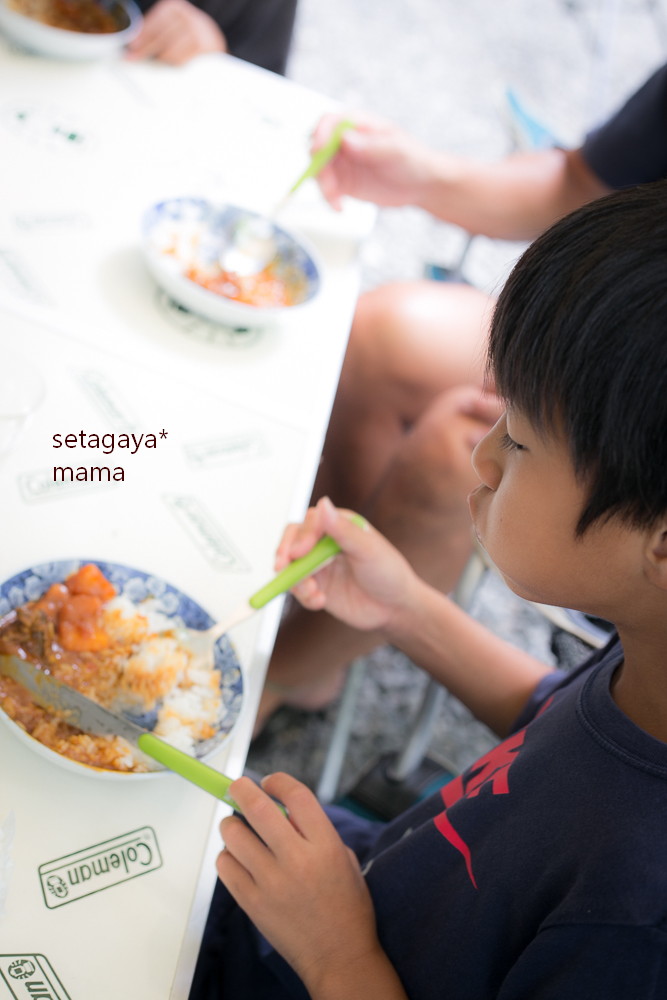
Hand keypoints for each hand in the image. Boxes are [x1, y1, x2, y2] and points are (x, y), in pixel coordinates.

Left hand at [125, 0, 226, 64]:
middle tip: (133, 58)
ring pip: (170, 51)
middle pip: (160, 37)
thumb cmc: (185, 34)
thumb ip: (153, 32)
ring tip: (160, 61)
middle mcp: (185, 16)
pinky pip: (181, 60)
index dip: (141, 36)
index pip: (154, 23)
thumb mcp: (169, 26)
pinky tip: (174, 63)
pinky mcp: (203, 47)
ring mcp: (196, 31)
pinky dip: (175, 64)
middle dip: (146, 49)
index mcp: (174, 7)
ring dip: (162, 59)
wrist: (212, 39)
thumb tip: (134, 45)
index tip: (131, 46)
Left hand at [217, 773, 380, 989]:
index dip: (279, 782)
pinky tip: (237, 857)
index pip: (296, 797)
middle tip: (237, 786)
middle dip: (242, 790)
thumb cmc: (347, 906)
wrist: (339, 956)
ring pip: (235, 836)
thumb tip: (281, 810)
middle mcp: (297, 861)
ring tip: (235, 826)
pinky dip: (228, 855)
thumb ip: (315, 832)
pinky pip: (226, 866)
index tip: (269, 781)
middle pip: (259, 809)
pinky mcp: (253, 903)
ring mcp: (271, 883)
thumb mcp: (343, 859)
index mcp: (325, 846)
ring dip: (231, 824)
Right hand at [274, 497, 416, 631]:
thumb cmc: (389, 573)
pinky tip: (319, 601)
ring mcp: (319, 565)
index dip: (301, 536)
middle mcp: (325, 543)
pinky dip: (303, 596)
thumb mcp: (368, 550)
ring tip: (313, 592)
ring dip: (296, 580)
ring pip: (290, 566)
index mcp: (340, 525)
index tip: (299, 552)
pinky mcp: (316, 586)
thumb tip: (324, 504)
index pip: (310, 523)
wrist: (395, 609)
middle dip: (285, 555)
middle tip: (283, 569)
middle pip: (292, 541)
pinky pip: (297, 588)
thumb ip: (343, 530)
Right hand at [313, 112, 436, 210]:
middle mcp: (345, 141)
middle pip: (317, 147)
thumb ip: (372, 145)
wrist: (421, 185)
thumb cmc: (413, 160)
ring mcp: (343, 162)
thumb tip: (345, 139)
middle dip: (318, 165)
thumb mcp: (396, 150)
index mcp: (357, 124)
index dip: (319, 134)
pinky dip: (329, 198)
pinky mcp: (343, 182)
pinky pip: (327, 188)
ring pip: (319, 170)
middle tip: (328, 183)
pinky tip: (340, 207)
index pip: (328, 122)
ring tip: (337, 201)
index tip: (319, 151)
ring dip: (323, 186)